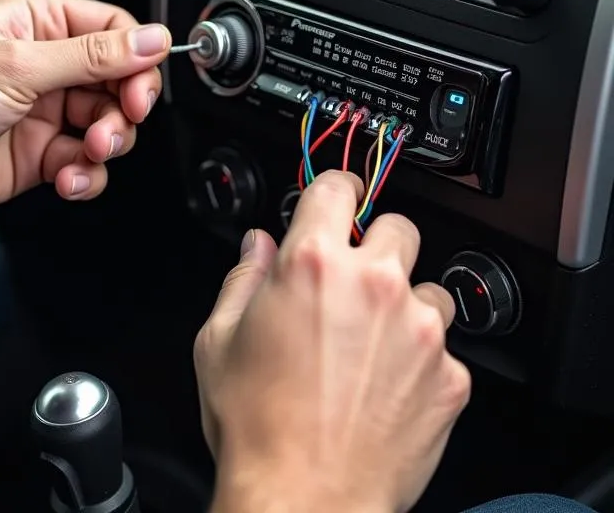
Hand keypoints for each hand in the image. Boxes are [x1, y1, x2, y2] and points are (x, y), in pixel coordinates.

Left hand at [0, 0, 170, 225]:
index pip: (111, 30)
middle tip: (119, 122)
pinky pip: (81, 164)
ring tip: (88, 151)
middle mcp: (40, 65)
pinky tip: (69, 177)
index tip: (142, 86)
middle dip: (123, 107)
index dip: (136, 57)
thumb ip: (92, 56)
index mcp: (35, 24)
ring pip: (103, 126)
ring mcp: (37, 112)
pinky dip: (85, 175)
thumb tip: (149, 38)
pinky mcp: (33, 156)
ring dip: (106, 143)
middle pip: (115, 81)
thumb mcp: (17, 66)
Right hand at [194, 172, 470, 512]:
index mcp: (312, 263)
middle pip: (397, 227)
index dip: (335, 190)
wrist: (305, 501)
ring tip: (372, 343)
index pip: (337, 188)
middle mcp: (373, 284)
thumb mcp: (218, 339)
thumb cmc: (257, 425)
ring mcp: (418, 330)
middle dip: (376, 245)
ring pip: (428, 287)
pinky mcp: (449, 376)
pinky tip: (387, 386)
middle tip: (354, 279)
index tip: (338, 199)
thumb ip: (242, 278)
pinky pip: (444, 347)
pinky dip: (421, 358)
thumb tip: (257, 247)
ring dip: (405, 303)